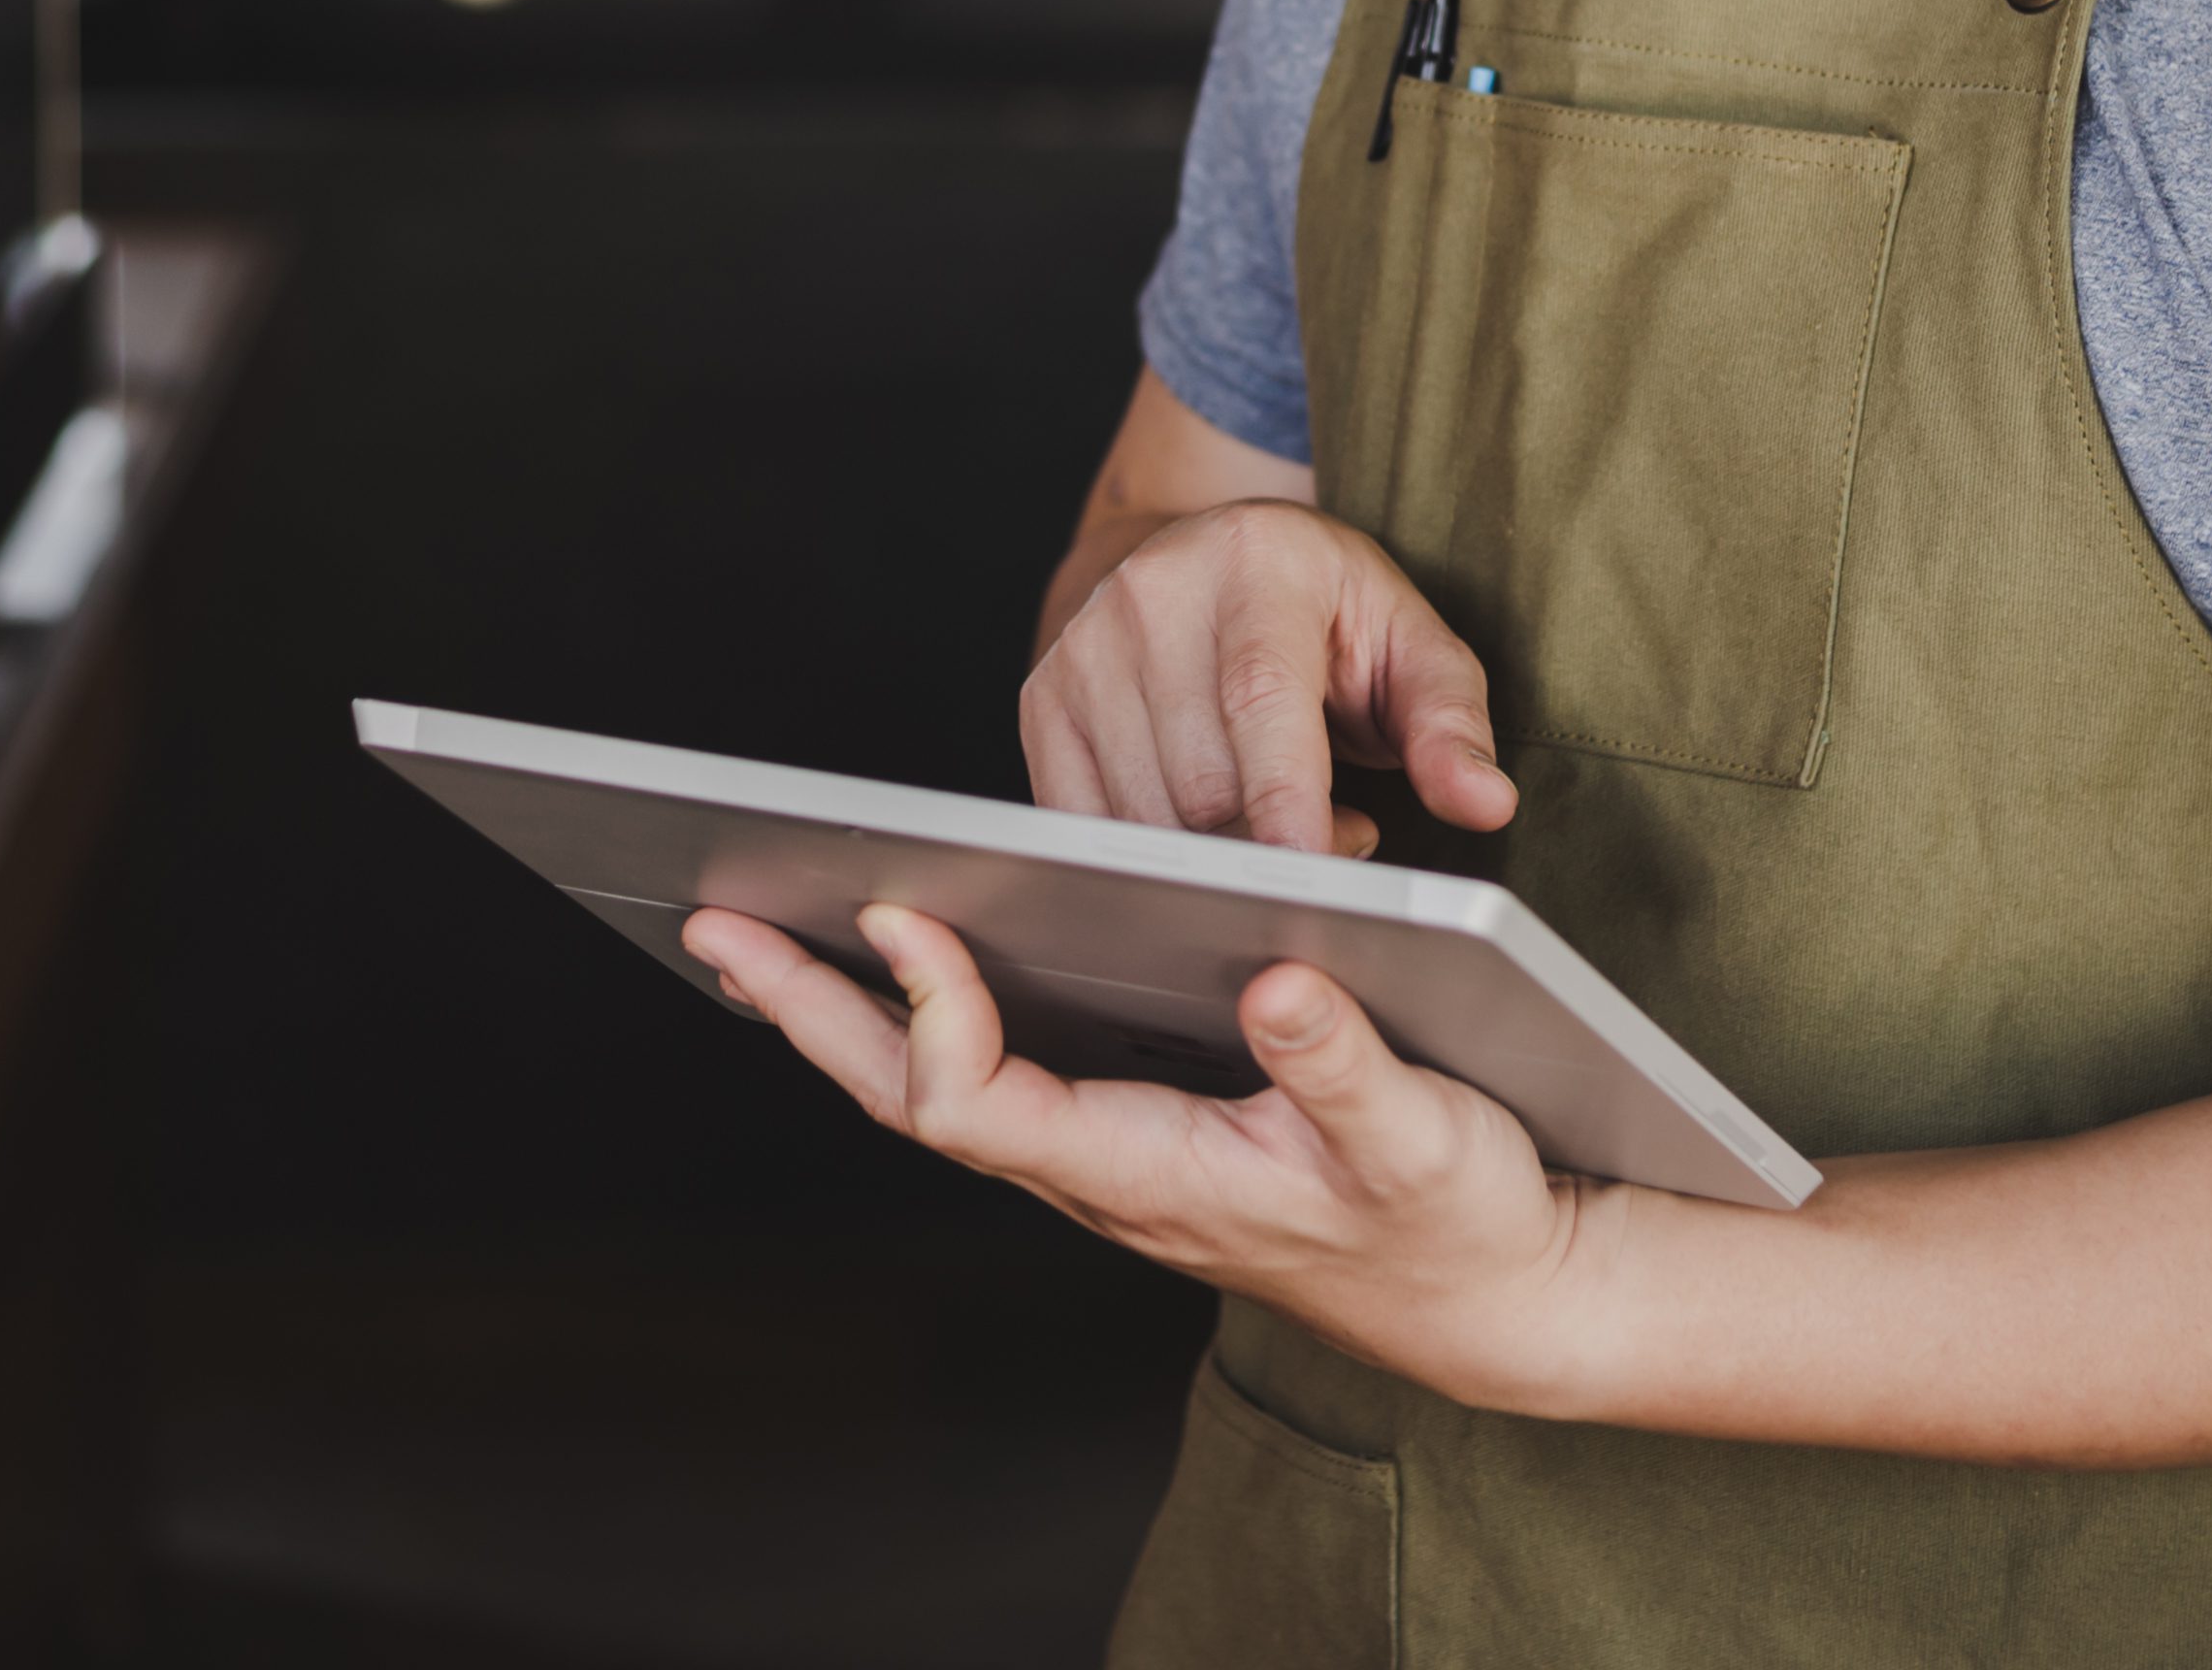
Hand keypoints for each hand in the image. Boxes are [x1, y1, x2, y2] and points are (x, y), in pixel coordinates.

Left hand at [683, 899, 1605, 1409]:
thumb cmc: (1458, 1221)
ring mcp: (1109, 1159)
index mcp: (1151, 1172)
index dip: (929, 1013)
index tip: (902, 915)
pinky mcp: (1132, 1135)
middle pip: (917, 1101)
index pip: (984, 1105)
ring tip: (761, 935)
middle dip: (811, 1015)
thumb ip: (1346, 1070)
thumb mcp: (1423, 1141)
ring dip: (848, 1017)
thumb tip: (1277, 986)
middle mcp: (1104, 1173)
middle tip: (716, 928)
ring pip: (941, 1092)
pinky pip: (993, 1080)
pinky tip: (901, 967)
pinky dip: (925, 1020)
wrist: (1495, 1297)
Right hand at [1023, 499, 1518, 858]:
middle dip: (1271, 845)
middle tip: (1336, 834)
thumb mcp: (1409, 644)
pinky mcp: (1040, 699)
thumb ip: (1450, 724)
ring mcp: (1083, 646)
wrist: (1203, 559)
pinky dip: (1148, 857)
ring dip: (1215, 858)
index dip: (1286, 799)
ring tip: (1275, 820)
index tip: (1312, 878)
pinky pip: (1085, 824)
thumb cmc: (1324, 615)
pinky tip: (1202, 830)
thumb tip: (1485, 804)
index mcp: (1256, 563)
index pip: (1261, 698)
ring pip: (1141, 815)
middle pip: (1201, 778)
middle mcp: (1153, 593)